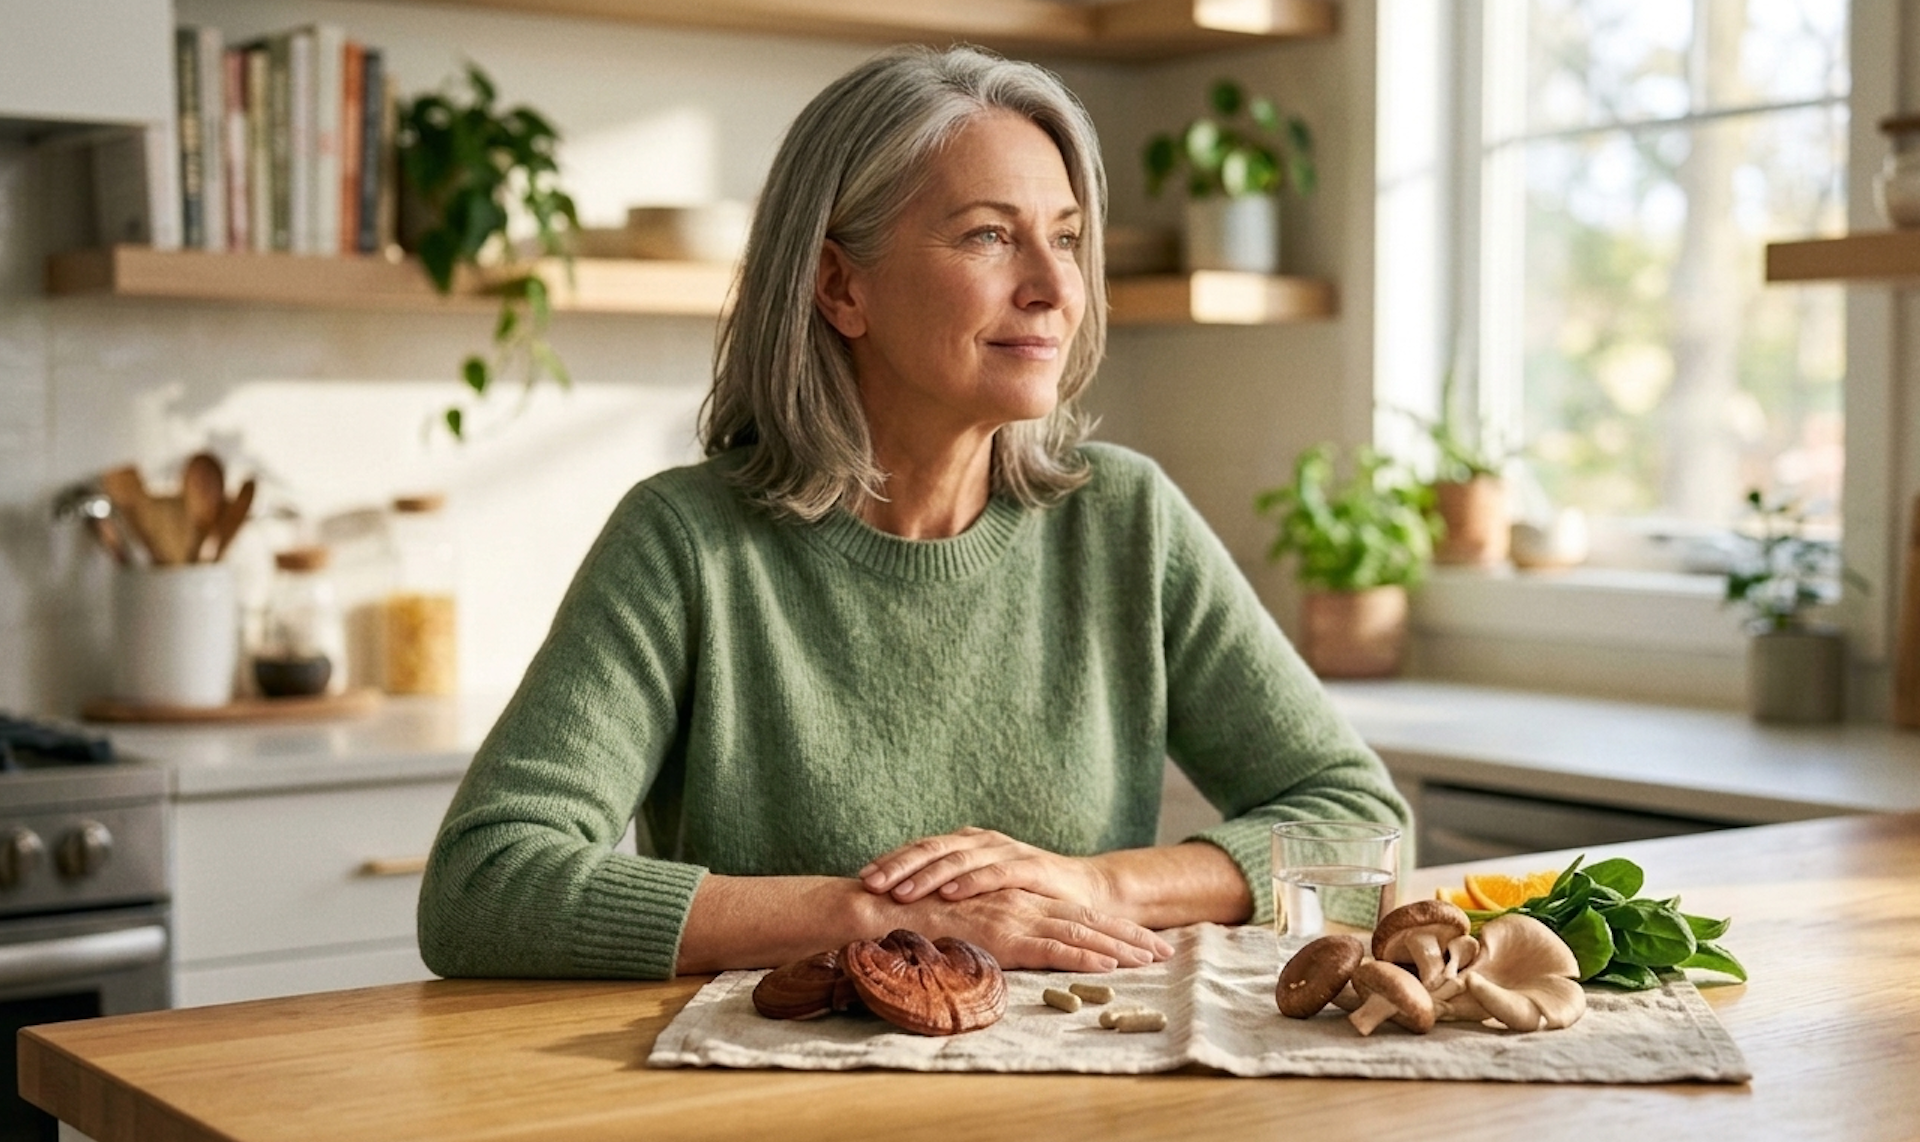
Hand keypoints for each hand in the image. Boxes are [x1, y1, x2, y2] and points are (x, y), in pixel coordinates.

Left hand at [860, 827, 1111, 909]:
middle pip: (931, 850)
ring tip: (899, 892)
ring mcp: (1005, 851)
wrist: (1085, 892)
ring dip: (926, 875)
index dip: (890, 862)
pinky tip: (949, 893)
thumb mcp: (982, 893)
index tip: (861, 879)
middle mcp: (981, 843)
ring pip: (957, 859)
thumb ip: (949, 894)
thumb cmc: (1025, 897)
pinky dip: (970, 882)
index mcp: (965, 845)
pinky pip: (995, 872)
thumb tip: (898, 910)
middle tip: (869, 884)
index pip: (920, 849)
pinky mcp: (1029, 867)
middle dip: (898, 867)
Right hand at [901, 888, 1170, 972]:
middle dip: (1129, 936)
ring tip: (1152, 960)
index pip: (1075, 914)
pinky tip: (1108, 965)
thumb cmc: (920, 918)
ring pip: (1079, 932)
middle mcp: (1023, 903)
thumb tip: (1012, 945)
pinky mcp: (1002, 934)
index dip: (1113, 928)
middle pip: (1088, 920)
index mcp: (1017, 899)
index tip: (1145, 941)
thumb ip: (993, 927)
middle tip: (1166, 951)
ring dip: (1119, 947)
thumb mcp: (967, 920)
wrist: (885, 907)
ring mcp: (1014, 917)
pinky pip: (1050, 947)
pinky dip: (1082, 956)